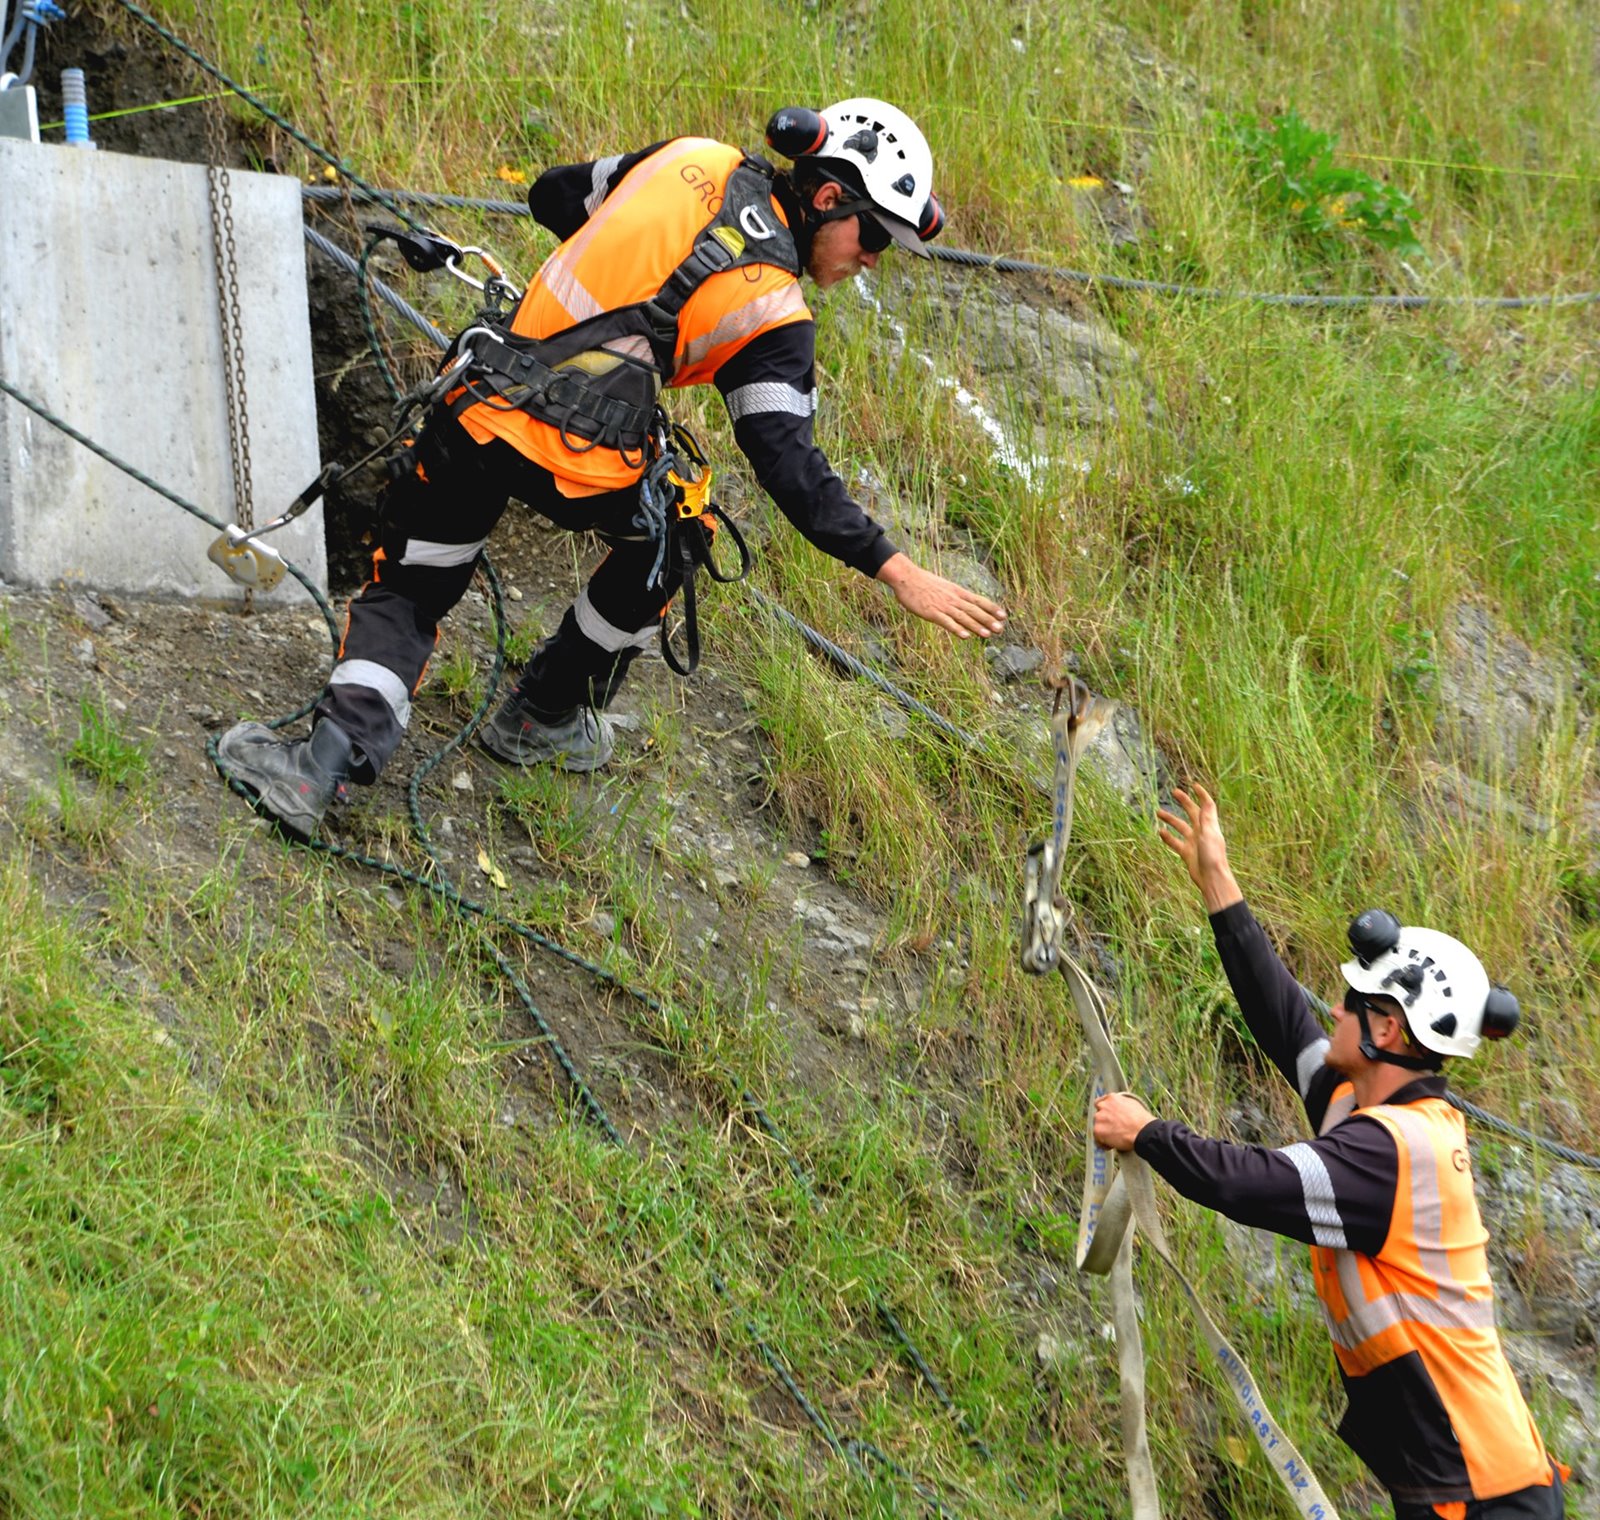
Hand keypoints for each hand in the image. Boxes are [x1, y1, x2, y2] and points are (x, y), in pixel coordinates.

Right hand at [875, 553, 1006, 638]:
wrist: (906, 577)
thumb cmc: (923, 583)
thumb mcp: (943, 587)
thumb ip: (954, 596)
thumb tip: (963, 603)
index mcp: (957, 592)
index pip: (979, 600)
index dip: (992, 608)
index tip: (1003, 616)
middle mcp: (953, 599)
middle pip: (974, 610)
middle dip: (988, 620)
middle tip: (1001, 629)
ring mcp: (943, 606)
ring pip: (963, 617)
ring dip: (976, 626)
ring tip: (988, 635)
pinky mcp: (932, 612)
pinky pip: (946, 622)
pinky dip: (956, 629)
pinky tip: (965, 636)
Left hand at [1093, 1091, 1155, 1152]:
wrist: (1143, 1131)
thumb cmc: (1142, 1121)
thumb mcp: (1132, 1104)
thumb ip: (1121, 1104)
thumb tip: (1119, 1109)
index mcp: (1112, 1098)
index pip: (1100, 1103)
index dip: (1104, 1112)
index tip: (1107, 1118)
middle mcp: (1103, 1106)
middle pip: (1098, 1115)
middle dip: (1105, 1123)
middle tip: (1114, 1130)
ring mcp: (1099, 1118)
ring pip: (1098, 1127)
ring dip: (1105, 1133)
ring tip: (1116, 1139)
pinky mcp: (1098, 1130)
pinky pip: (1097, 1140)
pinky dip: (1104, 1144)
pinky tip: (1113, 1145)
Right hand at [1156, 784, 1241, 911]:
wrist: (1211, 878)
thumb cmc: (1212, 856)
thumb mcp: (1209, 834)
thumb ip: (1206, 818)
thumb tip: (1206, 801)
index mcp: (1209, 825)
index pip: (1207, 806)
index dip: (1201, 795)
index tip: (1193, 785)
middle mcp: (1202, 831)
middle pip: (1192, 812)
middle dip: (1184, 802)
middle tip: (1174, 792)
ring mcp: (1193, 842)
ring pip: (1180, 826)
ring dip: (1170, 819)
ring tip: (1158, 812)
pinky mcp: (1186, 852)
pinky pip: (1175, 842)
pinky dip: (1168, 837)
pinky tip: (1160, 832)